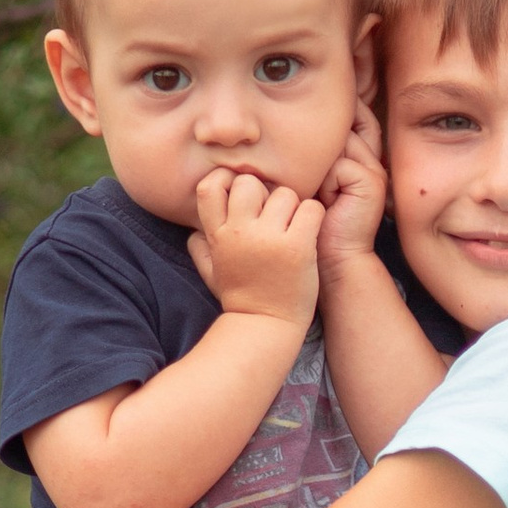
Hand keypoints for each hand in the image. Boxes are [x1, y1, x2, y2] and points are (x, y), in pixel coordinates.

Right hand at [188, 170, 321, 331]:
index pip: (210, 185)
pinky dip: (313, 216)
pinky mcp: (297, 247)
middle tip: (272, 215)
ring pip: (284, 193)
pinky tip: (308, 233)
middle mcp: (240, 233)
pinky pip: (311, 208)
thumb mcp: (212, 272)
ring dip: (292, 207)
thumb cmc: (241, 297)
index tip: (241, 197)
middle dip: (264, 192)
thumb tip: (193, 231)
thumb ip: (200, 249)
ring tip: (292, 229)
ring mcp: (269, 239)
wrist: (265, 326)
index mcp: (218, 235)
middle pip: (249, 182)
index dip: (227, 181)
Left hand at [317, 108, 387, 263]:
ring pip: (338, 144)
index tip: (310, 121)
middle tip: (314, 173)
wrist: (334, 258)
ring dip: (319, 166)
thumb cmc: (316, 222)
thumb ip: (315, 155)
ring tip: (319, 192)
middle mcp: (373, 160)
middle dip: (323, 138)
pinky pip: (338, 166)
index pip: (356, 118)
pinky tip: (328, 203)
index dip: (340, 115)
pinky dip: (326, 184)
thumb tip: (294, 125)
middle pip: (346, 126)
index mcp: (362, 158)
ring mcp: (375, 170)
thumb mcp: (313, 182)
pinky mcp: (371, 182)